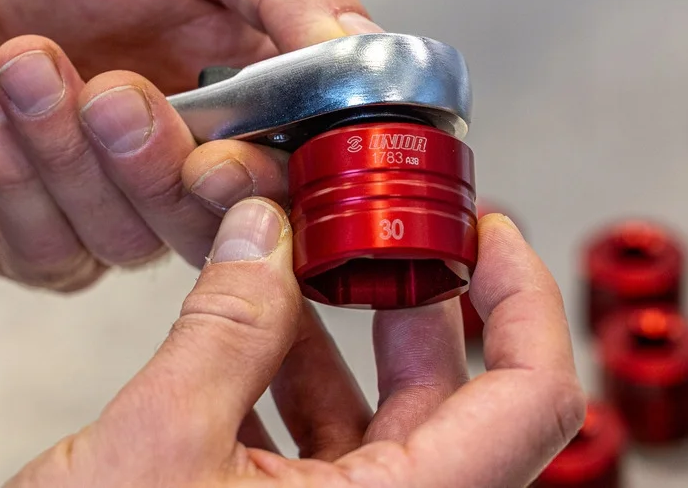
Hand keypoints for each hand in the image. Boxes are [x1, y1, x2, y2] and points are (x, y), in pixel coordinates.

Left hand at [0, 0, 378, 286]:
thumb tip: (360, 46)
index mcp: (253, 101)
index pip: (294, 183)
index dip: (264, 189)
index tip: (218, 158)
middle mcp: (191, 166)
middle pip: (209, 228)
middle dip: (152, 168)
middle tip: (112, 94)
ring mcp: (116, 208)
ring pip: (124, 242)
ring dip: (66, 151)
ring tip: (25, 60)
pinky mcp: (38, 236)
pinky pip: (44, 251)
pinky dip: (10, 174)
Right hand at [4, 204, 585, 487]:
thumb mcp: (159, 444)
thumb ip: (223, 328)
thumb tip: (262, 235)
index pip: (528, 402)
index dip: (523, 301)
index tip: (486, 233)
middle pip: (450, 404)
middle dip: (410, 303)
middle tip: (375, 232)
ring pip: (378, 426)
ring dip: (336, 341)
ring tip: (291, 272)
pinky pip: (319, 454)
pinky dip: (288, 388)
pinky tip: (241, 338)